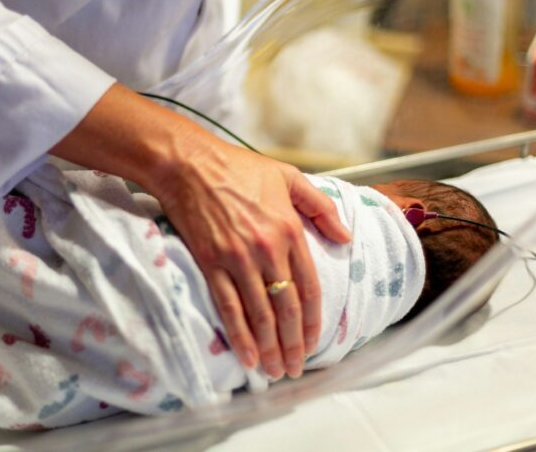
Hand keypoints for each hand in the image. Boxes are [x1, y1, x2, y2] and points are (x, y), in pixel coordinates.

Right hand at [50, 84, 350, 378]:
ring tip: (275, 370)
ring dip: (270, 347)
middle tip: (296, 367)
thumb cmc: (238, 168)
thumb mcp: (289, 177)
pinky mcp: (211, 263)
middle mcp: (268, 249)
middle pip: (287, 308)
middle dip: (294, 344)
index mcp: (290, 230)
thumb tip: (346, 237)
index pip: (309, 288)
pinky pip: (228, 307)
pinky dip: (240, 336)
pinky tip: (248, 357)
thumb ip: (321, 207)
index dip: (314, 321)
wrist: (189, 164)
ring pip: (260, 314)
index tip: (315, 343)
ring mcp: (238, 259)